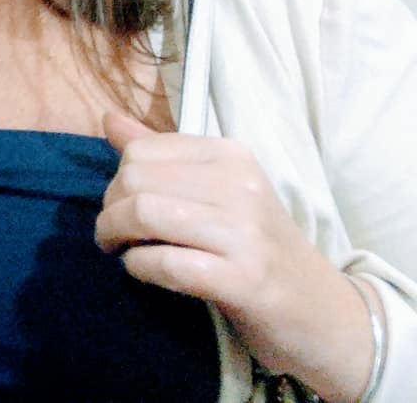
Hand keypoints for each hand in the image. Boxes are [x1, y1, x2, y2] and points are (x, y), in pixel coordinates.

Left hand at [96, 111, 373, 401]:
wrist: (322, 311)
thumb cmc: (257, 247)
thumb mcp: (217, 191)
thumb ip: (162, 156)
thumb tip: (108, 119)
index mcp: (231, 156)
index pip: (140, 151)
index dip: (117, 181)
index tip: (122, 206)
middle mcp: (240, 185)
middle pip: (134, 181)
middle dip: (110, 210)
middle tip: (115, 234)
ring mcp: (245, 232)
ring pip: (143, 215)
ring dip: (116, 237)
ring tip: (122, 250)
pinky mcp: (244, 279)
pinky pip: (164, 263)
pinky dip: (139, 267)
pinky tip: (144, 271)